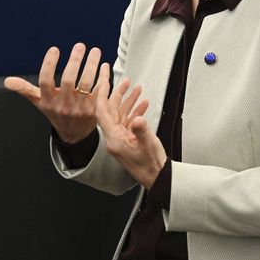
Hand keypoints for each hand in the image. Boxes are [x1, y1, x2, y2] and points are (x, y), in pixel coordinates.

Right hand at [4, 43, 101, 143]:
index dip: (49, 64)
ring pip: (87, 84)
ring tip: (94, 51)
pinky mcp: (95, 109)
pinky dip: (104, 77)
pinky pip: (100, 91)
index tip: (54, 49)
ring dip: (92, 66)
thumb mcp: (39, 102)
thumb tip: (6, 81)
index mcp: (48, 100)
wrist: (74, 134)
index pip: (46, 81)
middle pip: (69, 80)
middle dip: (75, 61)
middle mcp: (64, 104)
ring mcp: (80, 108)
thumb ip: (24, 89)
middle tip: (80, 46)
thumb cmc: (56, 112)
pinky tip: (104, 65)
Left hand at [93, 64, 165, 188]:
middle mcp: (114, 137)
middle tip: (125, 81)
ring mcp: (122, 138)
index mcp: (113, 139)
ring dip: (129, 101)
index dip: (102, 95)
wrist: (157, 177)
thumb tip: (137, 118)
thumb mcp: (147, 145)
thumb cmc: (150, 165)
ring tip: (136, 88)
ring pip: (121, 114)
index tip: (104, 82)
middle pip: (112, 110)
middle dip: (118, 94)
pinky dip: (135, 111)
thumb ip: (141, 130)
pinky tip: (143, 104)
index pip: (102, 112)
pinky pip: (129, 121)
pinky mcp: (129, 140)